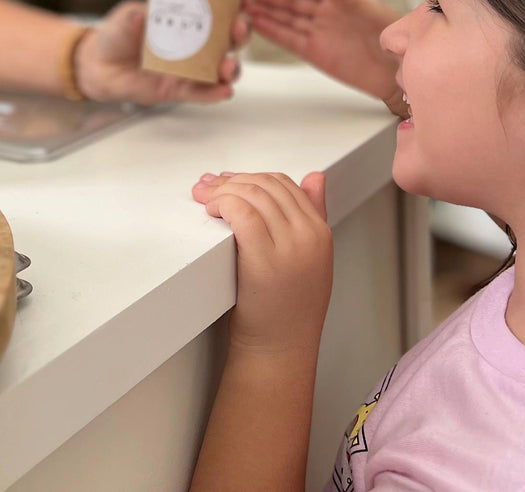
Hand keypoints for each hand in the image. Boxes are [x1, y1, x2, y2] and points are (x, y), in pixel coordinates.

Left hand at [75, 0, 247, 106]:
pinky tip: (223, 91)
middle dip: (239, 34)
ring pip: (220, 69)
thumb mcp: (126, 18)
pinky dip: (214, 93)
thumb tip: (142, 15)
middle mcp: (195, 44)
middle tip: (239, 28)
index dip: (235, 3)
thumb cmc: (118, 34)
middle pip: (228, 39)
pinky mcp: (179, 89)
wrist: (99, 65)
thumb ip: (135, 17)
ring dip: (231, 67)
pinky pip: (201, 93)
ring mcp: (190, 68)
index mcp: (187, 18)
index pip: (219, 9)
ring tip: (229, 67)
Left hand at [193, 171, 331, 353]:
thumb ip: (313, 216)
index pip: (285, 184)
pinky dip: (223, 203)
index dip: (250, 177)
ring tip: (203, 196)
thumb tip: (314, 176)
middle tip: (207, 186)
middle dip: (232, 180)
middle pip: (266, 185)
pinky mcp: (264, 260)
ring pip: (252, 194)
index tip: (227, 181)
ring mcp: (289, 247)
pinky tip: (212, 211)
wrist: (280, 349)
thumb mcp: (310, 259)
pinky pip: (242, 213)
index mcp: (320, 233)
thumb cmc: (286, 309)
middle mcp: (309, 236)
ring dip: (222, 189)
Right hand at [244, 0, 401, 109]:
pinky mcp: (314, 52)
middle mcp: (324, 11)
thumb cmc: (390, 35)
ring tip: (243, 4)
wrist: (398, 70)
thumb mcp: (370, 12)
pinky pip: (288, 39)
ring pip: (286, 18)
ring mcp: (318, 31)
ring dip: (265, 10)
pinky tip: (256, 24)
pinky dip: (272, 31)